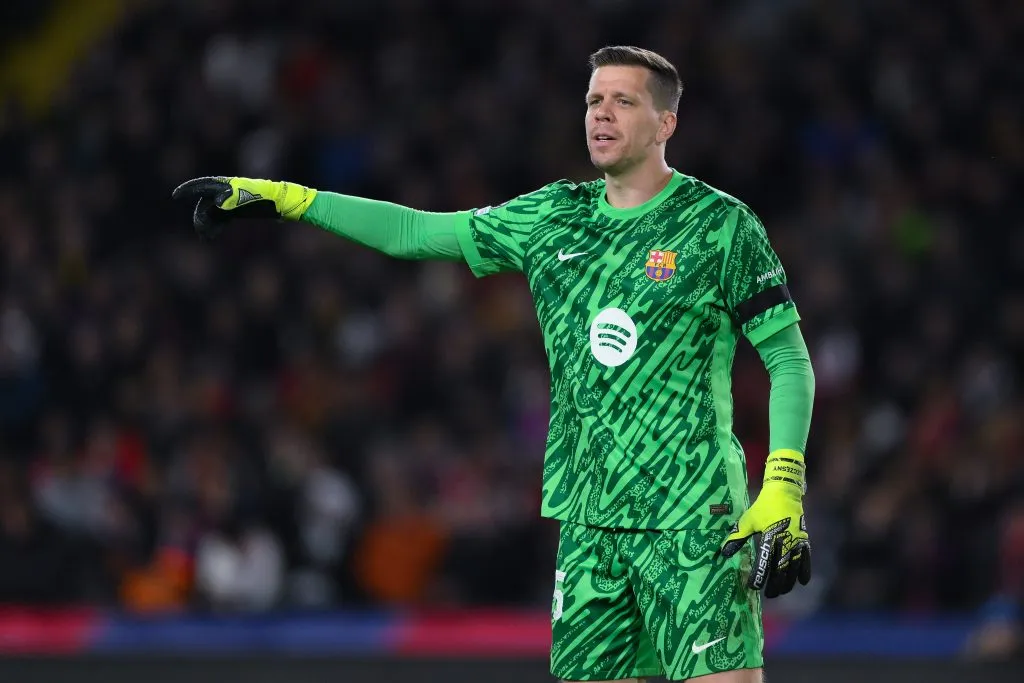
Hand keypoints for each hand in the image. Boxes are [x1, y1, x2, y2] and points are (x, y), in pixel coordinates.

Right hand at [171, 176, 316, 239]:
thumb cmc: (268, 199)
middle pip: (205, 203)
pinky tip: (212, 234)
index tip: (176, 196)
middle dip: (200, 216)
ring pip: (212, 212)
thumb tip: (217, 204)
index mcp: (229, 185)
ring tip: (206, 236)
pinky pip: (221, 217)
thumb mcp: (250, 199)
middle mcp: (228, 192)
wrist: (283, 203)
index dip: (189, 190)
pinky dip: (215, 225)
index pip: (204, 185)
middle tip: (201, 231)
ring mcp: (232, 201)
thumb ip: (233, 200)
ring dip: (207, 223)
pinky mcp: (237, 210)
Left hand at [721, 449, 810, 597]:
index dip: (759, 575)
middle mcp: (785, 540)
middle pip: (781, 568)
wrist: (784, 492)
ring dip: (788, 581)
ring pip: (794, 566)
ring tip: (781, 592)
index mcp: (769, 535)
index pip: (764, 561)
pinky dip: (805, 570)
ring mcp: (796, 540)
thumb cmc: (763, 507)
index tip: (753, 588)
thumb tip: (723, 552)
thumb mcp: (748, 520)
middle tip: (769, 595)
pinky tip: (802, 582)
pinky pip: (806, 558)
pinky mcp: (804, 539)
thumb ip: (737, 536)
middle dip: (775, 583)